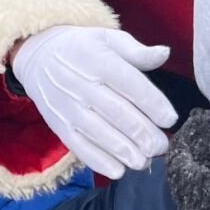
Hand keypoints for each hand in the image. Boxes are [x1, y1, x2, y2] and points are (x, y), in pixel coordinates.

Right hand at [11, 25, 177, 179]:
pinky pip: (79, 146)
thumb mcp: (108, 39)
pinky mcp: (60, 125)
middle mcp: (83, 86)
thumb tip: (165, 53)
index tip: (170, 119)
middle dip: (143, 133)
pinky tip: (118, 171)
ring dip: (124, 150)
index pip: (131, 84)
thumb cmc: (83, 46)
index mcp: (100, 61)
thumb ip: (138, 51)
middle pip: (118, 112)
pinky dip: (98, 161)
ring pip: (100, 133)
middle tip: (162, 146)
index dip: (153, 103)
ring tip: (145, 161)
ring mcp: (69, 108)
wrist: (38, 55)